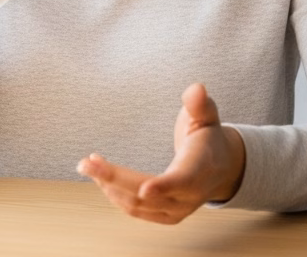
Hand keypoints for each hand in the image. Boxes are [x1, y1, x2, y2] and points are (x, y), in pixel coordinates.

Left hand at [76, 83, 245, 224]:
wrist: (220, 168)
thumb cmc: (209, 138)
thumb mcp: (207, 116)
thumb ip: (200, 104)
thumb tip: (197, 88)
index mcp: (202, 169)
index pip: (184, 180)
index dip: (165, 186)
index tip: (146, 188)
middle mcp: (190, 196)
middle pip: (149, 194)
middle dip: (114, 178)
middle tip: (86, 162)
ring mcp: (177, 210)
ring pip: (137, 205)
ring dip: (108, 185)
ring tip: (87, 164)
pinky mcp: (165, 217)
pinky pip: (136, 211)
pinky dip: (115, 195)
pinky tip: (100, 177)